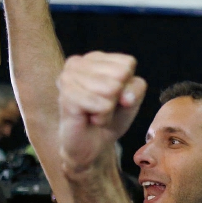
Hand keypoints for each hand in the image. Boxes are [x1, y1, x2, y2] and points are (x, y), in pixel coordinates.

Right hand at [57, 52, 145, 173]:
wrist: (91, 145)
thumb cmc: (111, 117)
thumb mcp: (132, 99)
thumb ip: (135, 88)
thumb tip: (124, 95)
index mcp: (95, 57)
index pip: (128, 63)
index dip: (128, 85)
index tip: (115, 97)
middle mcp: (78, 62)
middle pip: (120, 74)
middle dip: (118, 97)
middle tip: (104, 106)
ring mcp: (68, 78)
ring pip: (111, 88)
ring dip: (108, 108)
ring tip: (96, 112)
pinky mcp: (66, 96)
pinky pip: (101, 104)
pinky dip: (102, 117)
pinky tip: (90, 119)